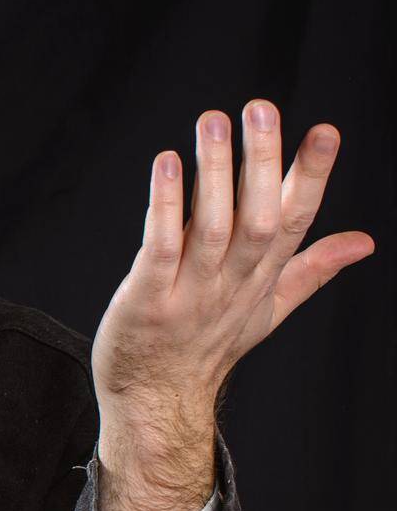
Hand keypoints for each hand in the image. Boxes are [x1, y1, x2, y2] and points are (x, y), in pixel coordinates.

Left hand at [92, 99, 374, 414]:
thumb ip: (311, 270)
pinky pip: (159, 249)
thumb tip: (363, 242)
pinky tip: (166, 165)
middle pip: (260, 219)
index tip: (326, 130)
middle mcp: (232, 284)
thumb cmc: (207, 348)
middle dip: (263, 164)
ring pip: (212, 228)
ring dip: (213, 173)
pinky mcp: (147, 301)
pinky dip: (165, 207)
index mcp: (263, 278)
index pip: (297, 221)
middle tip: (261, 109)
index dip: (312, 176)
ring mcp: (189, 294)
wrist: (154, 401)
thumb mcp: (267, 310)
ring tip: (214, 121)